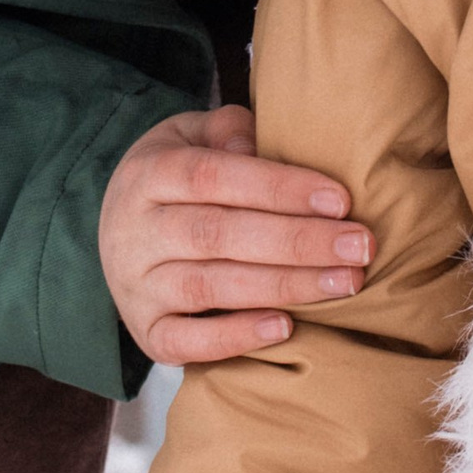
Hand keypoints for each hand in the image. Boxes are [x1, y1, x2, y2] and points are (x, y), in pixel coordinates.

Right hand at [100, 104, 370, 367]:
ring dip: (282, 286)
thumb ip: (228, 130)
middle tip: (359, 246)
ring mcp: (135, 286)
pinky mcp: (145, 331)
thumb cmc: (177, 179)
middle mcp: (135, 231)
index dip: (278, 188)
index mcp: (149, 173)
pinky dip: (233, 337)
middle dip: (296, 241)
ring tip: (345, 283)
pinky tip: (284, 328)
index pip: (213, 176)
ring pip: (208, 287)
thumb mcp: (191, 136)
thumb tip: (260, 143)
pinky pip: (184, 341)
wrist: (113, 234)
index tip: (340, 200)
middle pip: (217, 234)